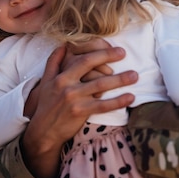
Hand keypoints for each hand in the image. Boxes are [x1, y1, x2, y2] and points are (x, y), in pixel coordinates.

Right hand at [21, 44, 135, 177]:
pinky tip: (130, 98)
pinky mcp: (80, 112)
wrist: (43, 132)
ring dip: (120, 80)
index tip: (114, 49)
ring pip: (101, 85)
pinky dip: (118, 101)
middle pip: (93, 67)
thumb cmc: (47, 105)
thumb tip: (63, 45)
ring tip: (135, 75)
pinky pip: (103, 105)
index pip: (83, 58)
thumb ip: (54, 62)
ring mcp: (74, 99)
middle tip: (125, 54)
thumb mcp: (46, 82)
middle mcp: (67, 85)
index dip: (100, 52)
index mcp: (61, 76)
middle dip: (110, 58)